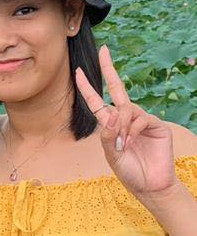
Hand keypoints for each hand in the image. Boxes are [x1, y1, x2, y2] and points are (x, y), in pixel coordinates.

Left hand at [75, 45, 176, 199]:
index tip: (78, 71)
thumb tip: (112, 113)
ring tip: (122, 145)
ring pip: (126, 109)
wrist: (150, 186)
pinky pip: (140, 119)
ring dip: (121, 126)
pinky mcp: (156, 125)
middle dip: (109, 68)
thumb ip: (108, 135)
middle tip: (103, 50)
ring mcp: (141, 120)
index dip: (87, 87)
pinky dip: (131, 130)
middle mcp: (125, 118)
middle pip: (116, 88)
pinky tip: (130, 142)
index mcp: (110, 124)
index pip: (96, 101)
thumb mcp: (110, 154)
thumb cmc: (129, 171)